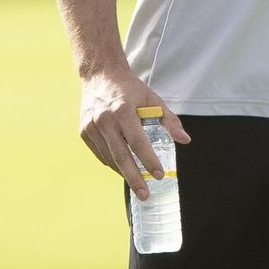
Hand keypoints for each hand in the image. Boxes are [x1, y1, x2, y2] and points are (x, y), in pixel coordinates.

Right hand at [79, 67, 190, 199]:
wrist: (99, 74)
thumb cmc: (129, 88)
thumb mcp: (152, 98)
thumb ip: (169, 120)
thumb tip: (185, 140)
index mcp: (122, 110)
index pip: (138, 141)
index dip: (149, 160)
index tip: (158, 175)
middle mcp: (104, 119)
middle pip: (121, 156)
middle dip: (134, 178)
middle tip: (145, 194)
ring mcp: (91, 126)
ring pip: (109, 158)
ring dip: (124, 172)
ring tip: (137, 183)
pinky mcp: (84, 131)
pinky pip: (100, 153)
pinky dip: (112, 163)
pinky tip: (123, 168)